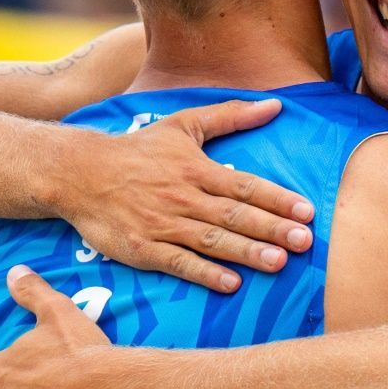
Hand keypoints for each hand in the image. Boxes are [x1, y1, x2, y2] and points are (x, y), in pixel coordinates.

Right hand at [52, 98, 315, 293]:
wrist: (80, 173)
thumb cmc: (138, 150)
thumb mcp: (183, 124)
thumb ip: (230, 115)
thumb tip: (275, 104)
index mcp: (196, 169)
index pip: (245, 185)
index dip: (277, 199)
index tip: (307, 212)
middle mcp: (183, 197)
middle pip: (234, 215)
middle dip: (271, 229)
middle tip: (305, 242)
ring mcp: (163, 224)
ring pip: (211, 240)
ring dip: (246, 252)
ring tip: (278, 263)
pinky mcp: (143, 248)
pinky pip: (179, 262)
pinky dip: (204, 273)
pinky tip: (230, 283)